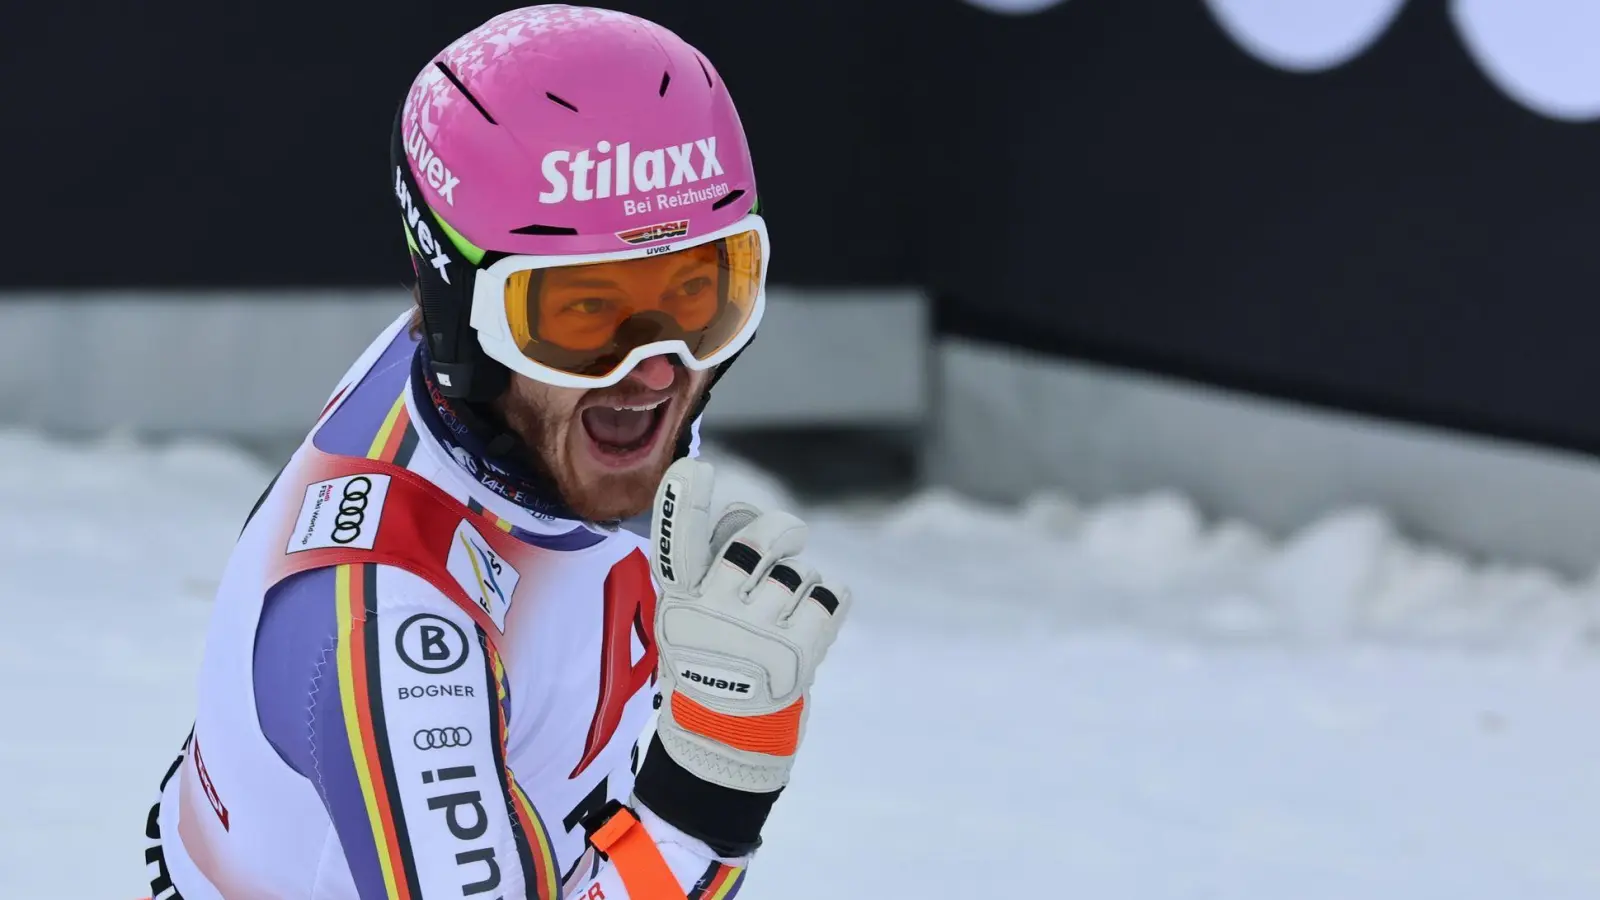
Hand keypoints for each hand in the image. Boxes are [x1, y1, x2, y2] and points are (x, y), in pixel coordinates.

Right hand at [641, 457, 848, 803]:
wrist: (727, 739)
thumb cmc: (711, 660)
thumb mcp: (689, 616)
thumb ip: (708, 566)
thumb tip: (748, 516)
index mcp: (680, 600)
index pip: (676, 541)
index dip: (683, 500)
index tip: (697, 469)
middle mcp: (713, 613)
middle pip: (757, 539)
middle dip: (781, 529)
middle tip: (790, 535)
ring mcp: (757, 634)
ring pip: (799, 571)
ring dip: (802, 583)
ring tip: (786, 613)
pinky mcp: (798, 654)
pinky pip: (829, 596)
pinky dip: (830, 603)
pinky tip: (814, 621)